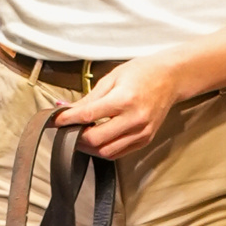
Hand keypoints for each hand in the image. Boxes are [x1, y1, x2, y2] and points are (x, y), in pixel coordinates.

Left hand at [53, 53, 182, 158]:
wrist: (170, 78)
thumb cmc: (142, 73)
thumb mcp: (112, 78)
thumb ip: (89, 98)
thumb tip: (67, 109)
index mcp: (124, 99)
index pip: (88, 115)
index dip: (68, 120)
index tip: (55, 121)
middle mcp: (134, 119)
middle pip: (95, 139)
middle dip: (76, 137)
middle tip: (68, 129)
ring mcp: (141, 132)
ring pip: (106, 151)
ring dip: (89, 147)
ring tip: (81, 135)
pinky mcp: (145, 139)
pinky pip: (119, 153)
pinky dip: (103, 149)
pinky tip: (97, 139)